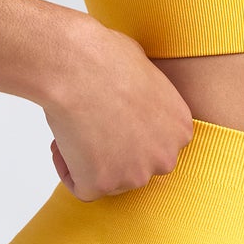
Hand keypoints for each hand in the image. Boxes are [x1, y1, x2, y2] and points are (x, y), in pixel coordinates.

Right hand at [42, 21, 195, 200]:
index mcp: (181, 129)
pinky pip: (82, 187)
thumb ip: (147, 98)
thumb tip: (133, 97)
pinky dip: (68, 169)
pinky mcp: (103, 185)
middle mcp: (166, 157)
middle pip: (137, 167)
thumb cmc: (105, 56)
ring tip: (74, 127)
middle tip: (89, 125)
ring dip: (89, 160)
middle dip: (113, 151)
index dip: (129, 132)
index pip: (155, 145)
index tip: (109, 115)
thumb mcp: (144, 70)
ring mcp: (135, 175)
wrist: (77, 66)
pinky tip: (62, 142)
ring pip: (109, 180)